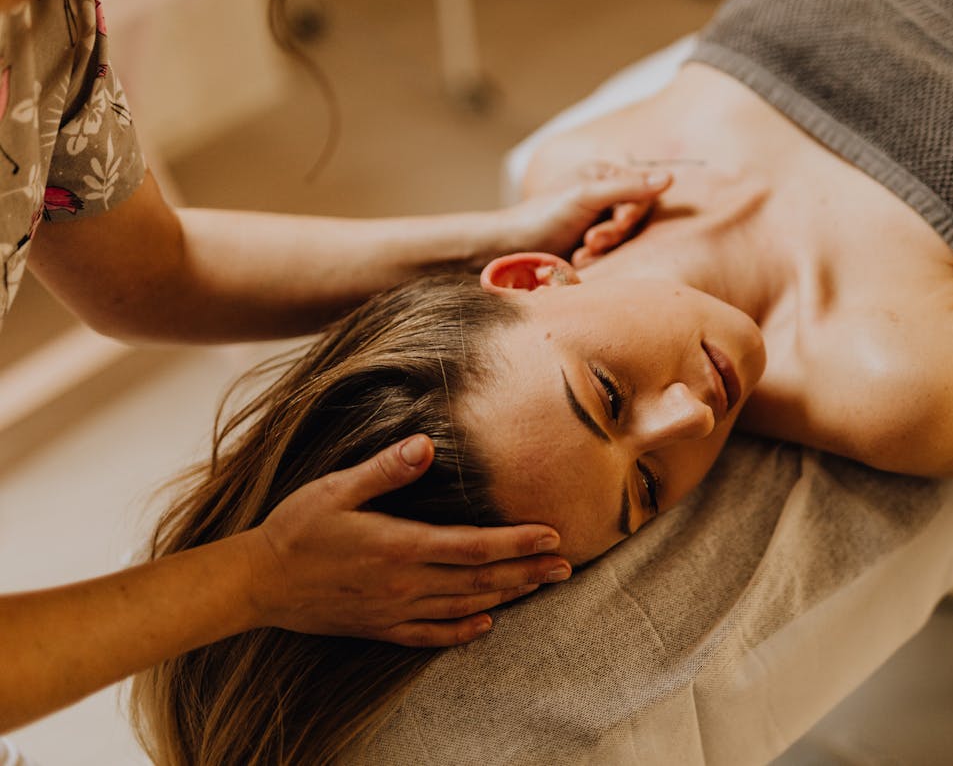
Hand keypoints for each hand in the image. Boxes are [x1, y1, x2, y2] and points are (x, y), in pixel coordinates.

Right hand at [242, 435, 570, 646]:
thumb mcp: (336, 488)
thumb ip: (385, 468)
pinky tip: (487, 625)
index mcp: (399, 545)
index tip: (552, 535)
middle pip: (481, 580)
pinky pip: (432, 636)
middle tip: (568, 565)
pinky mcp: (381, 628)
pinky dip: (464, 632)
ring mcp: (395, 610)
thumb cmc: (296, 528)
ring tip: (542, 586)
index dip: (517, 542)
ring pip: (465, 607)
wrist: (256, 583)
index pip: (474, 545)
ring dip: (508, 597)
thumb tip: (426, 444)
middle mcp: (405, 583)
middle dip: (528, 571)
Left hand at [509, 161, 671, 265]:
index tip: (618, 223)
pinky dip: (597, 256)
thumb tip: (671, 178)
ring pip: (624, 237)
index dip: (633, 210)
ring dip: (605, 245)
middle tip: (592, 241)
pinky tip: (579, 260)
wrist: (513, 246)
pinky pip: (612, 251)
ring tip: (583, 251)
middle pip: (634, 216)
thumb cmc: (545, 214)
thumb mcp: (588, 196)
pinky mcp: (593, 244)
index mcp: (604, 175)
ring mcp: (599, 220)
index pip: (641, 191)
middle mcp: (604, 195)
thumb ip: (628, 188)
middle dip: (615, 231)